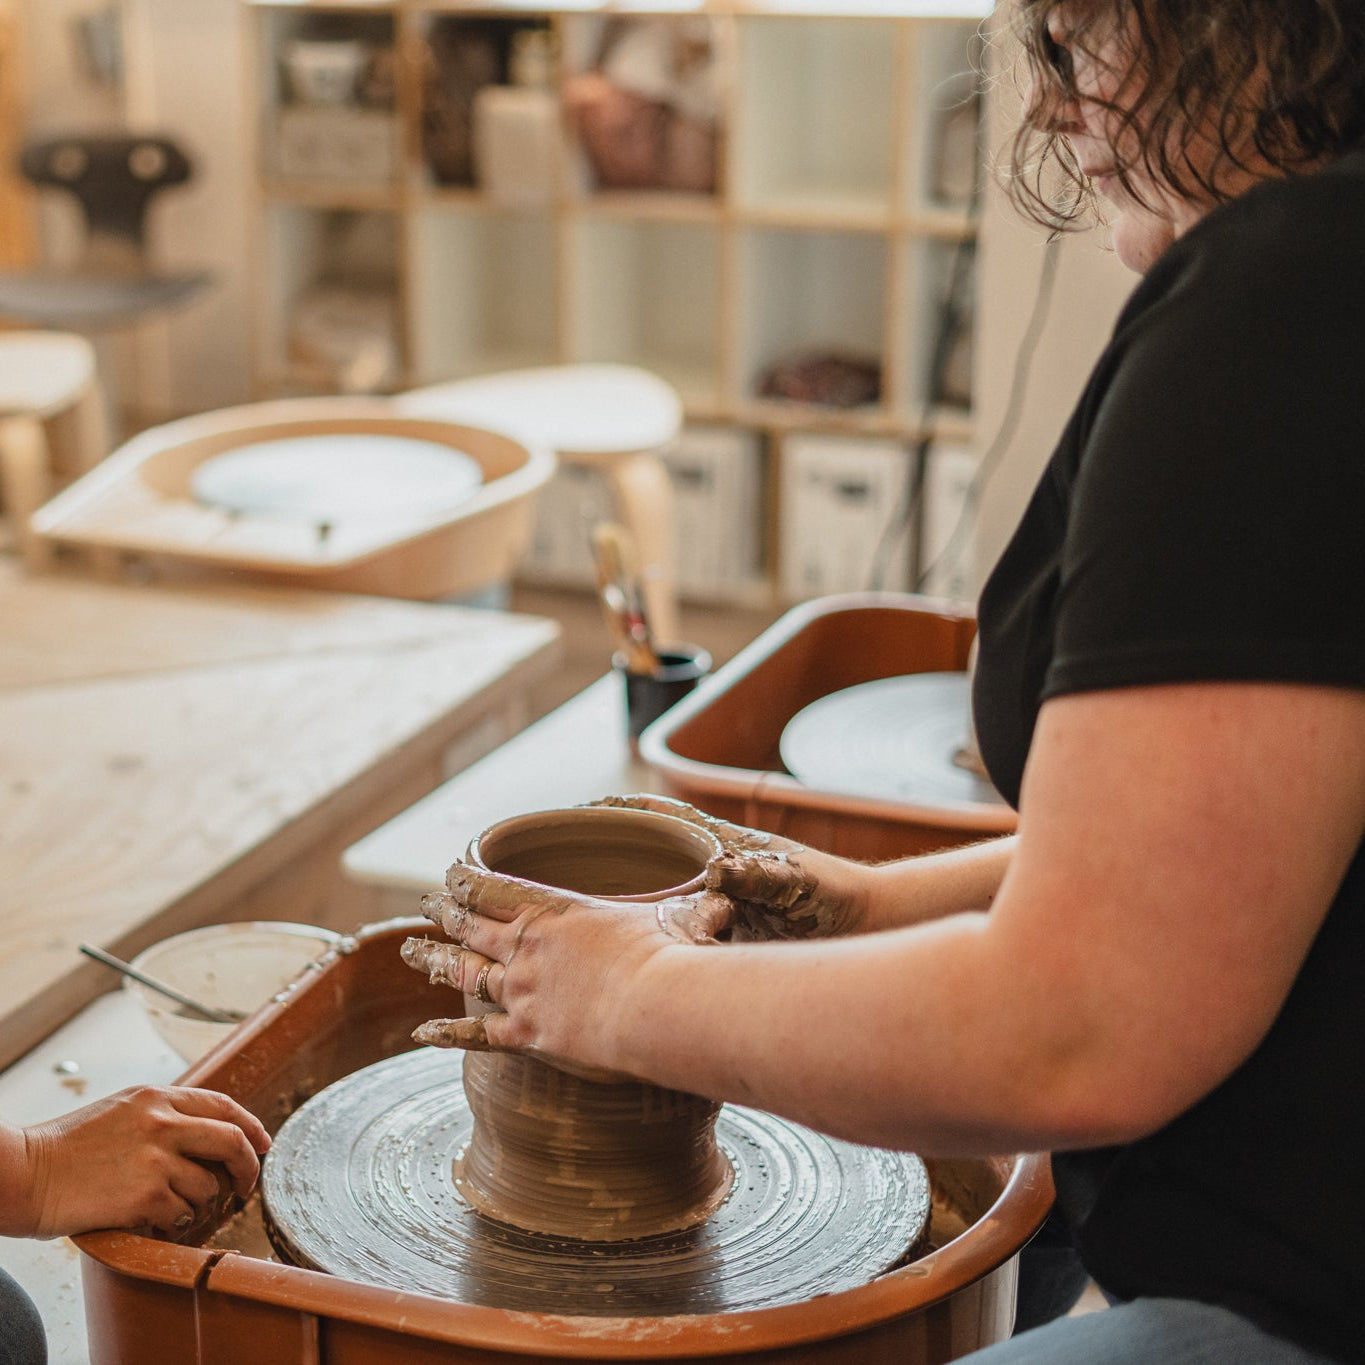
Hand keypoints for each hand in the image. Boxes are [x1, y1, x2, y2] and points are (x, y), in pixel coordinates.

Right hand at [3, 1086, 270, 1239]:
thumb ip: (162, 1114)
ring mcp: (156, 1158)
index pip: (223, 1106)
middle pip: (232, 1140)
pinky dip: (175, 1222)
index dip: (251, 1126)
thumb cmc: (66, 1148)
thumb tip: (204, 1131)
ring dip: (201, 1204)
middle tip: (247, 1185)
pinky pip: (181, 1213)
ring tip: (177, 1208)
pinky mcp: (145, 1194)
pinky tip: (155, 1220)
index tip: (263, 1144)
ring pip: (208, 1185)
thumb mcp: (120, 1110)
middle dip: (249, 1166)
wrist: (25, 1172)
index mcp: (157, 1098)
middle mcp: (162, 1122)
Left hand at [402, 860, 731, 1078]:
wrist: (657, 1003)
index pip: (495, 887)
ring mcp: (522, 991)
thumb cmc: (674, 955)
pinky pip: (478, 1034)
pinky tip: (420, 1033)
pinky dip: (447, 1033)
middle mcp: (527, 947)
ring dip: (434, 960)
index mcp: (556, 910)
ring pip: (465, 972)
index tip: (451, 873)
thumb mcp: (685, 918)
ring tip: (409, 950)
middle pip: (471, 925)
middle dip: (445, 912)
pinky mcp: (528, 1034)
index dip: (467, 879)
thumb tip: (730, 897)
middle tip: (427, 904)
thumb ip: (700, 908)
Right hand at [591, 795, 869, 938]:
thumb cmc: (835, 897)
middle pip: (641, 854)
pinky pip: (669, 934)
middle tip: (553, 870)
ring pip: (649, 897)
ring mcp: (713, 904)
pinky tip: (614, 965)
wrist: (867, 928)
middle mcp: (711, 871)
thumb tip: (718, 869)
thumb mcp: (797, 884)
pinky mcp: (721, 938)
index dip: (615, 811)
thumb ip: (760, 875)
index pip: (657, 817)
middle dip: (598, 856)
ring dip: (613, 903)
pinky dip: (640, 941)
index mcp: (722, 846)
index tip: (574, 811)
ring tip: (565, 921)